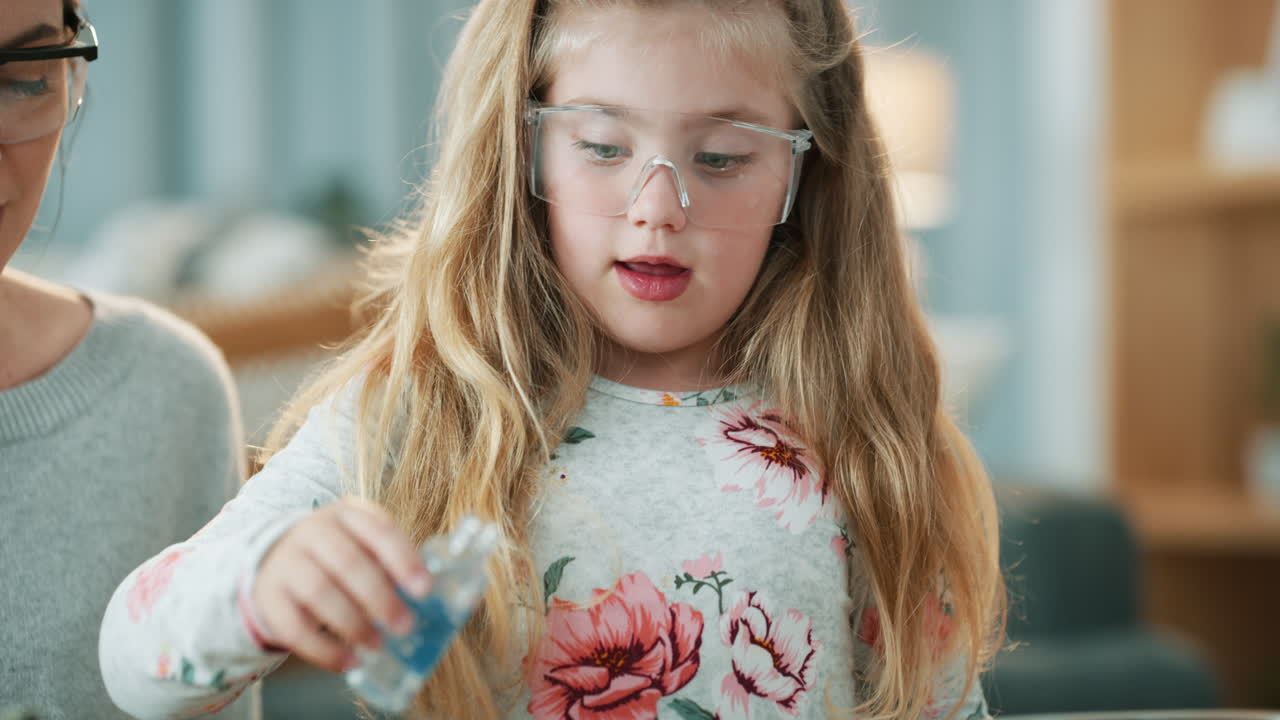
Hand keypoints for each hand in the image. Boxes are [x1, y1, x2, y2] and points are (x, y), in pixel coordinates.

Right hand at [251, 498, 431, 671]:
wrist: (276, 559)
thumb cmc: (336, 556)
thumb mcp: (363, 545)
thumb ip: (389, 564)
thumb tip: (423, 599)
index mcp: (346, 514)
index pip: (378, 530)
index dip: (403, 560)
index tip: (424, 590)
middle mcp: (312, 532)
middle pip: (347, 562)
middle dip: (380, 598)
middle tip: (404, 626)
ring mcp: (286, 563)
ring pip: (320, 593)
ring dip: (354, 624)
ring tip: (377, 644)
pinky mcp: (268, 598)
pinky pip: (295, 628)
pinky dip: (324, 650)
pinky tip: (349, 661)